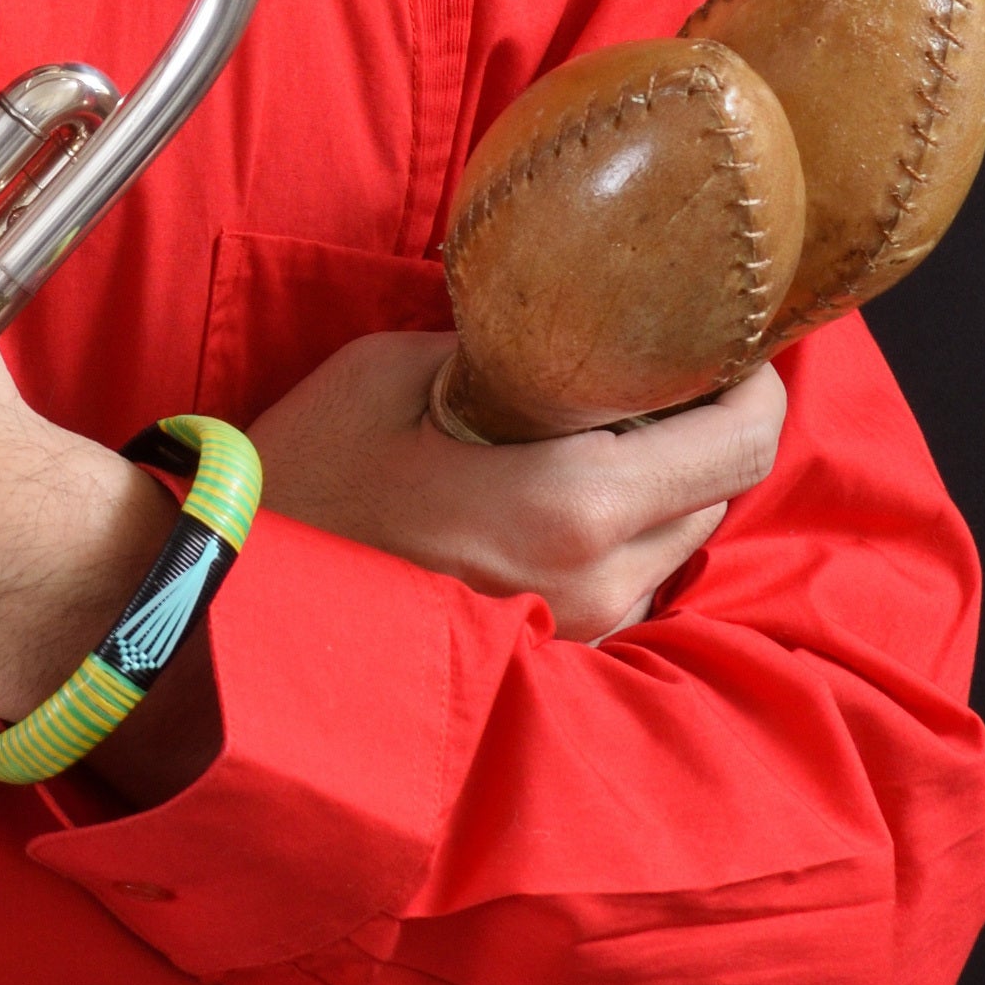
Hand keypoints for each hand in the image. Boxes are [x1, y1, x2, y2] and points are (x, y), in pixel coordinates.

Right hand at [249, 329, 786, 645]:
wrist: (230, 596)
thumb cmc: (300, 480)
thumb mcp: (394, 372)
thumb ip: (503, 349)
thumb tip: (562, 325)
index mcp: (574, 505)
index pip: (742, 443)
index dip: (755, 384)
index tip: (731, 344)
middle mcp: (596, 580)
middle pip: (720, 491)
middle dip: (702, 428)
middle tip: (654, 375)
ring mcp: (578, 630)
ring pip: (677, 542)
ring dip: (660, 487)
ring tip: (591, 438)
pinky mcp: (550, 658)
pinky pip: (625, 584)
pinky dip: (616, 536)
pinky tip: (551, 501)